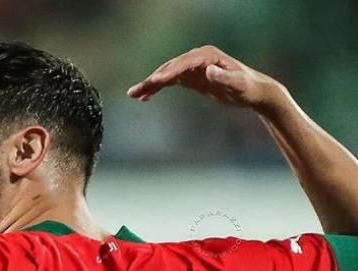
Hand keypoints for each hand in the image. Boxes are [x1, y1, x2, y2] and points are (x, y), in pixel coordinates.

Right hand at [127, 45, 282, 110]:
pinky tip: (145, 98)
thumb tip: (207, 71)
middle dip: (152, 79)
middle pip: (170, 68)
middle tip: (136, 90)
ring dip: (150, 85)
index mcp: (207, 55)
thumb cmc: (248, 88)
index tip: (156, 80)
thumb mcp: (238, 85)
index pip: (184, 63)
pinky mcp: (191, 78)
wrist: (254, 92)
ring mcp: (192, 68)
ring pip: (166, 75)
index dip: (170, 71)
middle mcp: (197, 58)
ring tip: (133, 94)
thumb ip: (223, 78)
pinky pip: (170, 82)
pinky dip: (158, 89)